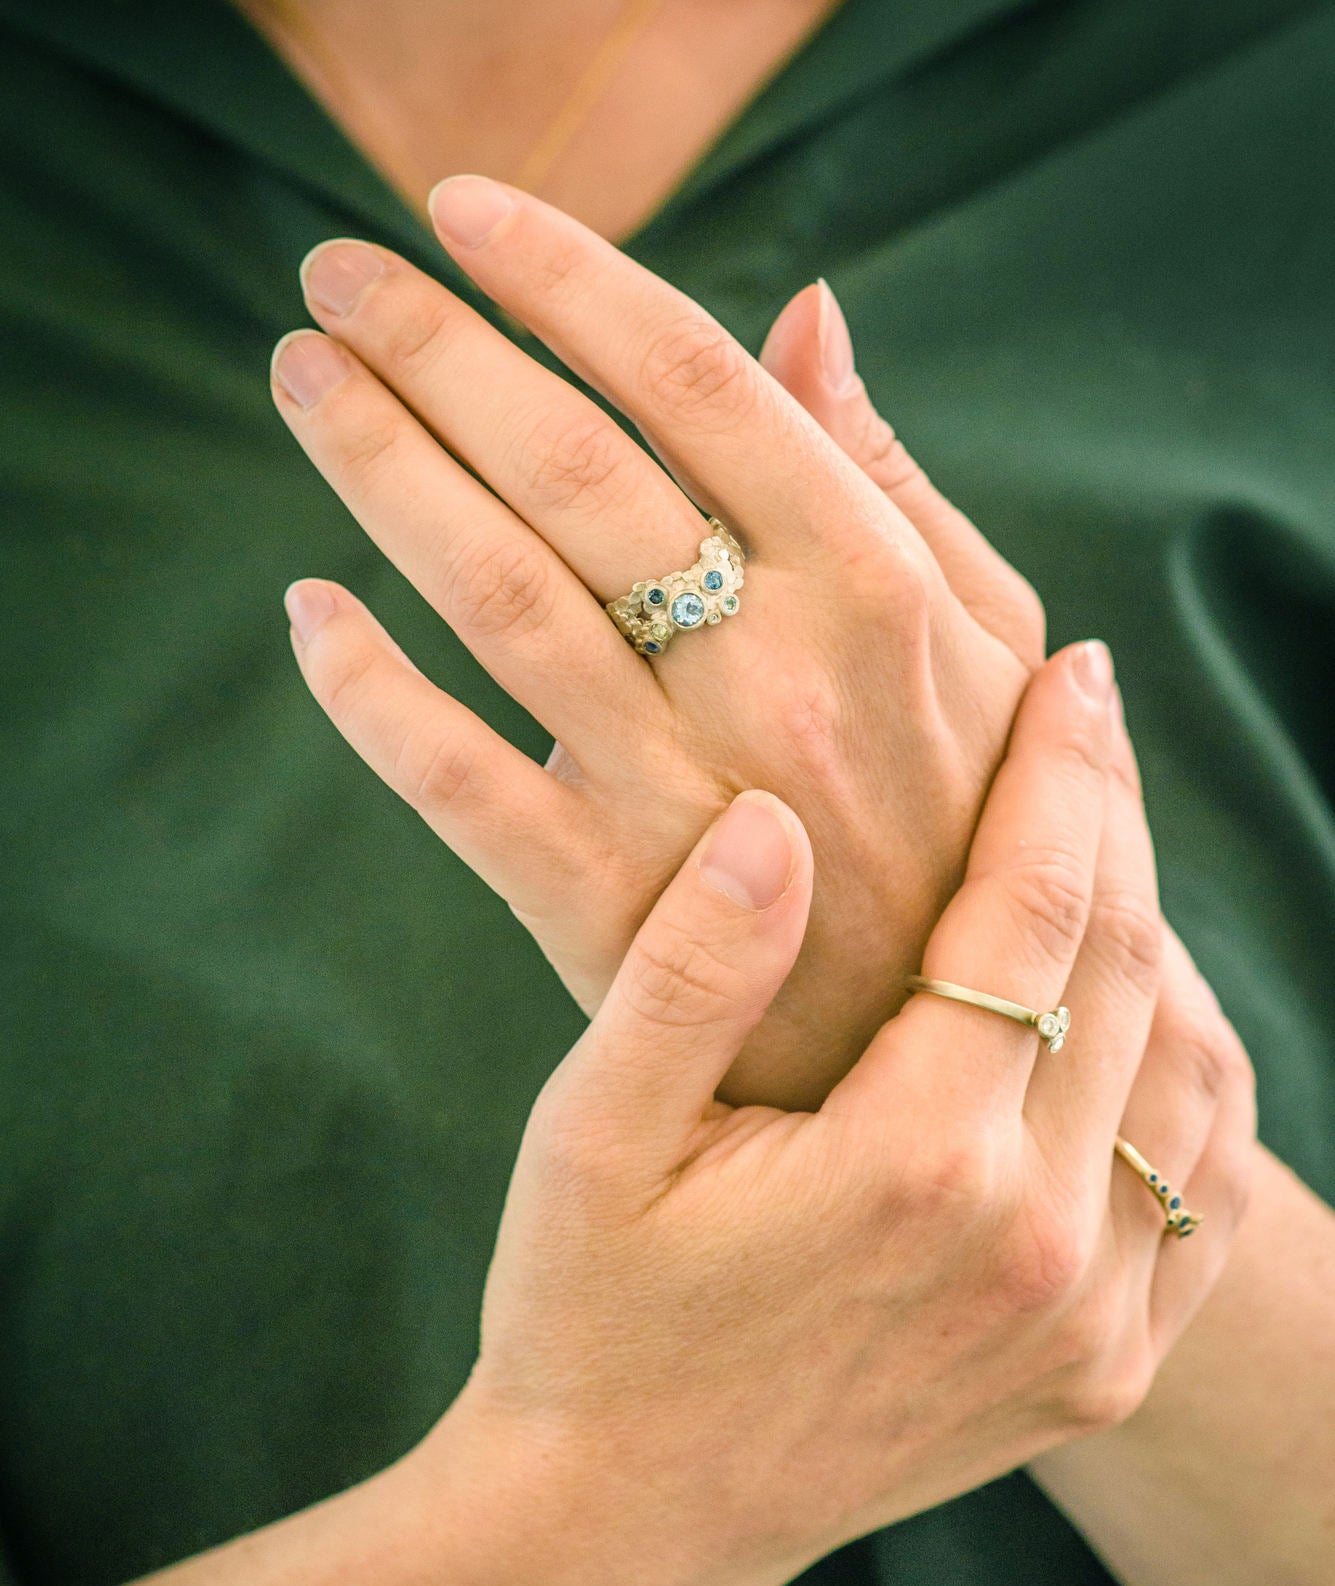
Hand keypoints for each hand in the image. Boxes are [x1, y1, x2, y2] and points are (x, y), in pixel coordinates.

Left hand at [273, 176, 1043, 1107]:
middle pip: (570, 466)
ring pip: (499, 595)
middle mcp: (776, 672)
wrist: (954, 1047)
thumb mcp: (983, 640)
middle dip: (437, 350)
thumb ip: (891, 476)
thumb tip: (806, 312)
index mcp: (875, 584)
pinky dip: (367, 693)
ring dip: (382, 471)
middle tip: (334, 280)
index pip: (699, 384)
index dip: (568, 280)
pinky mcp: (608, 911)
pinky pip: (459, 784)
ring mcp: (684, 794)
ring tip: (306, 383)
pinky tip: (310, 613)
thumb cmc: (974, 820)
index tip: (461, 213)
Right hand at [431, 645, 1253, 1585]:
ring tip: (1104, 854)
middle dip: (1113, 828)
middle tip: (1088, 724)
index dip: (1057, 776)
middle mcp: (1035, 1247)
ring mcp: (1084, 1327)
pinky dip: (1192, 1087)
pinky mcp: (1093, 1378)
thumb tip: (776, 817)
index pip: (1032, 914)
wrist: (619, 1522)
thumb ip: (686, 971)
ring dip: (1159, 946)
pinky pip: (1201, 1198)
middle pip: (1124, 973)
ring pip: (1189, 1078)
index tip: (1071, 671)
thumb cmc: (585, 1315)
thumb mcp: (591, 1138)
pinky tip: (1140, 1021)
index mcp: (914, 1166)